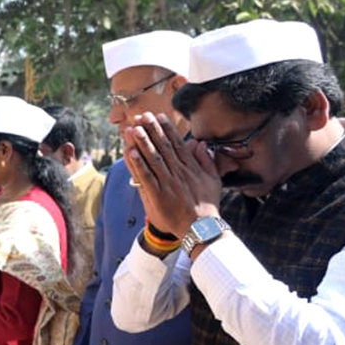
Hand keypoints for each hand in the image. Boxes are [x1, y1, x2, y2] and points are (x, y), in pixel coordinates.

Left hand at [123, 112, 221, 237]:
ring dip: (142, 143)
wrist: (201, 228)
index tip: (158, 116)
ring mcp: (168, 184)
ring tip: (134, 128)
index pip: (176, 144)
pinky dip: (138, 164)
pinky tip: (131, 152)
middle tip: (142, 116)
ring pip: (153, 159)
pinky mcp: (158, 196)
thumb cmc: (207, 205)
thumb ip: (206, 161)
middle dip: (152, 130)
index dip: (167, 129)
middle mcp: (178, 173)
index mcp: (190, 168)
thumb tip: (200, 143)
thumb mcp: (213, 180)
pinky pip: (146, 177)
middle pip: (163, 147)